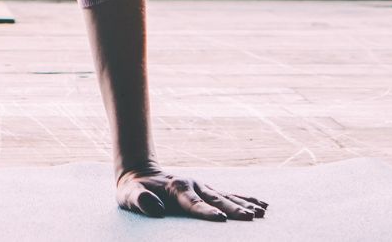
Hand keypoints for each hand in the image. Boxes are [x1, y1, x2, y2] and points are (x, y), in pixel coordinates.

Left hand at [117, 165, 268, 220]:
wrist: (139, 173)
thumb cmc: (134, 190)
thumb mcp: (129, 195)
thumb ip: (140, 200)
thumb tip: (154, 207)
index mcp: (176, 188)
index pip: (193, 203)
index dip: (206, 211)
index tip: (220, 219)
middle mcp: (193, 185)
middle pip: (215, 199)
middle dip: (233, 209)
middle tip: (250, 218)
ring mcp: (202, 187)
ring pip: (226, 197)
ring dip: (244, 205)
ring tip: (261, 213)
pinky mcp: (207, 191)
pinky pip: (229, 195)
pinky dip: (246, 199)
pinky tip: (262, 206)